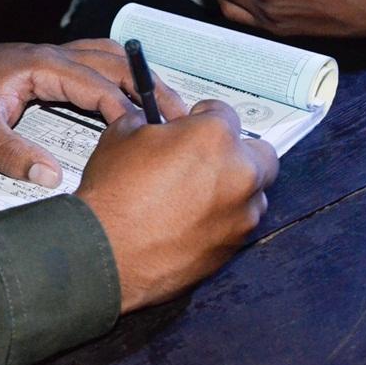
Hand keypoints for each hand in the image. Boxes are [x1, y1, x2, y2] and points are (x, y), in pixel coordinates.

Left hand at [0, 39, 186, 187]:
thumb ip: (11, 155)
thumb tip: (52, 178)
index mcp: (42, 64)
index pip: (99, 83)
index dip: (129, 108)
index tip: (153, 133)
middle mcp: (51, 54)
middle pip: (114, 62)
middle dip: (148, 85)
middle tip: (179, 114)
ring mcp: (47, 56)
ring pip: (105, 57)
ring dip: (135, 76)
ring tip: (162, 104)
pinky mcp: (41, 65)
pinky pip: (89, 61)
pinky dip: (113, 74)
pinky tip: (122, 96)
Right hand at [76, 100, 277, 312]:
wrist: (107, 252)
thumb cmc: (113, 198)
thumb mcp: (121, 137)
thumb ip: (147, 123)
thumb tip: (149, 124)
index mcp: (213, 137)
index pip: (223, 112)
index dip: (201, 117)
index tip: (190, 125)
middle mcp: (239, 172)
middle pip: (258, 151)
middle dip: (234, 151)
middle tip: (202, 156)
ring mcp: (242, 213)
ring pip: (253, 190)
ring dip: (232, 186)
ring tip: (195, 192)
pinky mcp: (235, 245)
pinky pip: (238, 222)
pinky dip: (220, 217)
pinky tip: (188, 219)